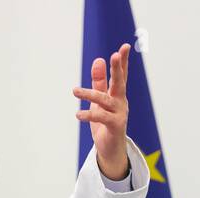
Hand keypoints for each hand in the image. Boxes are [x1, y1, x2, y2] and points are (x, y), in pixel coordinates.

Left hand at [74, 42, 130, 180]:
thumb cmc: (105, 123)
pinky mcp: (115, 126)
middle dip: (117, 69)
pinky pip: (101, 117)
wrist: (110, 149)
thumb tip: (98, 60)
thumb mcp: (99, 100)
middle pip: (119, 83)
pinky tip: (78, 114)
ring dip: (89, 94)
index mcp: (118, 94)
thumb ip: (99, 82)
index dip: (123, 61)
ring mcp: (120, 114)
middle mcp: (121, 102)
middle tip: (115, 55)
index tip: (125, 47)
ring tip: (74, 91)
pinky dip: (89, 115)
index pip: (121, 75)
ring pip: (104, 100)